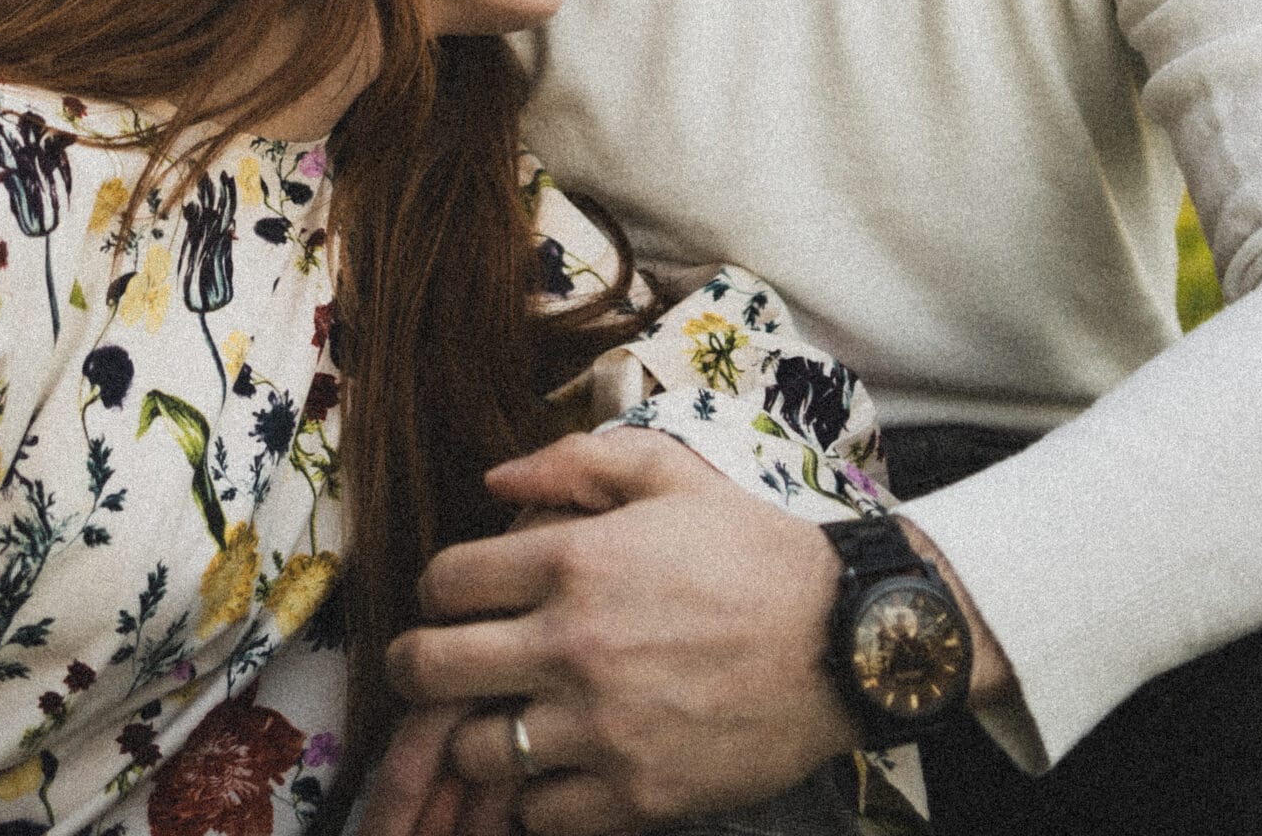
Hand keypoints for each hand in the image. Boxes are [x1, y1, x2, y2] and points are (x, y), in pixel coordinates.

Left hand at [376, 428, 857, 834]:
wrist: (844, 639)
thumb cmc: (753, 549)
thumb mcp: (669, 474)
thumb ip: (575, 461)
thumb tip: (495, 479)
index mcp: (574, 561)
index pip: (444, 581)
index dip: (438, 589)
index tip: (454, 600)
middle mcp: (573, 645)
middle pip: (431, 668)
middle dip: (418, 666)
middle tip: (434, 667)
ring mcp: (601, 728)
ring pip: (477, 749)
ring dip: (480, 734)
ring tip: (507, 718)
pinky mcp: (636, 795)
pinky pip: (540, 814)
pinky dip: (538, 795)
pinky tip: (560, 766)